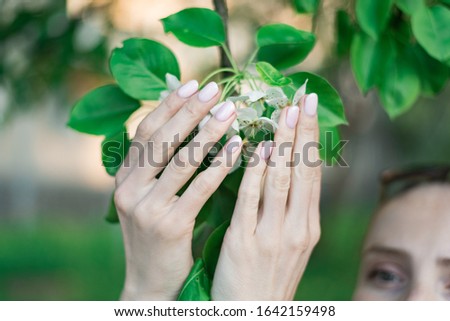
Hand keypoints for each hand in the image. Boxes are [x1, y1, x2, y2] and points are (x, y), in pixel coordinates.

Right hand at [114, 80, 241, 299]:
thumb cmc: (158, 235)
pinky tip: (238, 149)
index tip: (193, 84)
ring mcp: (145, 208)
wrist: (152, 282)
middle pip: (162, 140)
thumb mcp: (149, 197)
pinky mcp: (169, 226)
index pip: (145, 132)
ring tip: (231, 111)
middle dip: (190, 111)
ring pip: (182, 160)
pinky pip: (199, 188)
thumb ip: (158, 166)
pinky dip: (219, 166)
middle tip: (216, 90)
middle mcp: (128, 189)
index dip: (169, 106)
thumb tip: (186, 125)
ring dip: (209, 132)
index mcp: (123, 178)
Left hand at [211, 94, 320, 299]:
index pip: (313, 174)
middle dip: (302, 132)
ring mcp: (273, 235)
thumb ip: (288, 210)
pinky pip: (252, 201)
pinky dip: (257, 173)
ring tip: (283, 111)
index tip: (310, 108)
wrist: (252, 314)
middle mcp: (296, 228)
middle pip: (303, 171)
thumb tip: (283, 169)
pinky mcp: (246, 243)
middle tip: (301, 97)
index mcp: (307, 227)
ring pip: (282, 180)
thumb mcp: (287, 245)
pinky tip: (259, 149)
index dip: (312, 139)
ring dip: (283, 143)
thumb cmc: (266, 277)